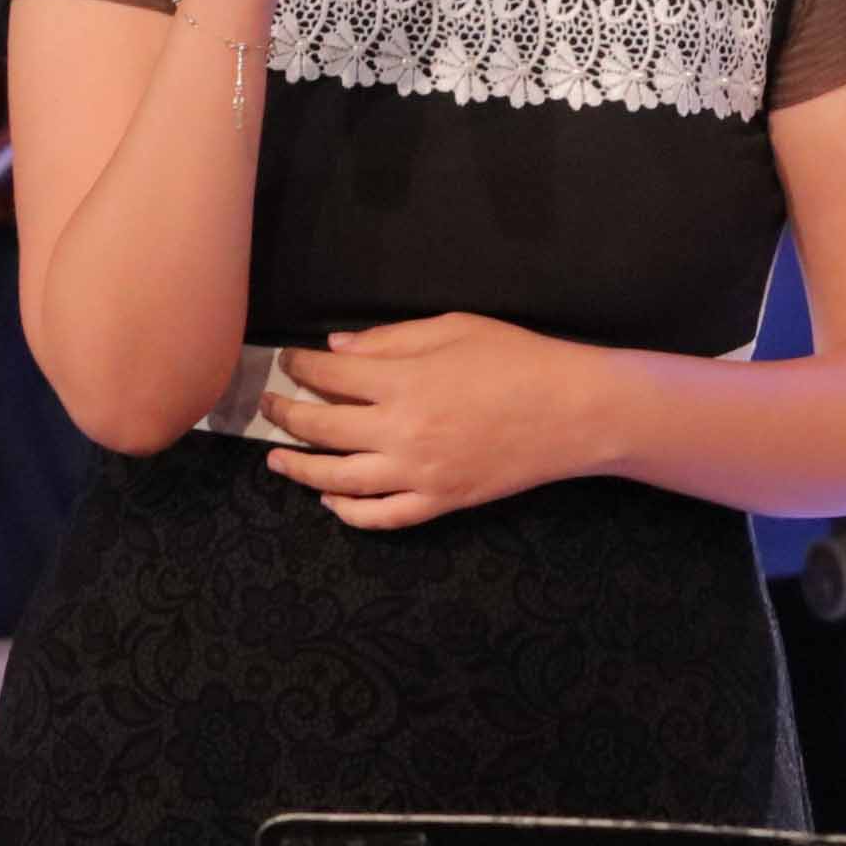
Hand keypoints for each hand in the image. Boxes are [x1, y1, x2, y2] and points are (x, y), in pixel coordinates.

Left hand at [260, 313, 618, 526]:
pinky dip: (350, 513)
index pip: (327, 376)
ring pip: (338, 479)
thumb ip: (390, 340)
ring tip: (277, 459)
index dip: (298, 366)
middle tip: (269, 404)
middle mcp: (400, 431)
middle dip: (285, 413)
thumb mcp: (454, 329)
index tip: (288, 362)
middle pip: (320, 428)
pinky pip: (384, 516)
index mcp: (402, 382)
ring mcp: (419, 473)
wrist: (576, 411)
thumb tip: (337, 349)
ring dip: (298, 469)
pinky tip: (331, 501)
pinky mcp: (441, 500)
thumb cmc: (519, 359)